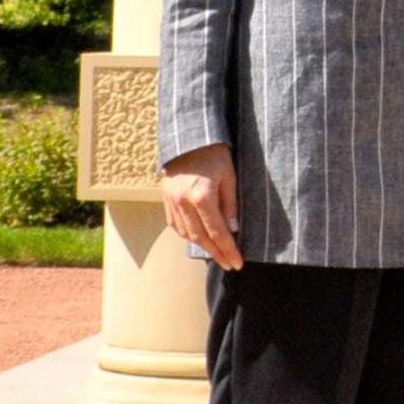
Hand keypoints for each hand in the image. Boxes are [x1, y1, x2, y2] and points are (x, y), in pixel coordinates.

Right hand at [161, 142, 241, 270]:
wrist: (188, 139)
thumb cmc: (214, 155)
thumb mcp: (229, 176)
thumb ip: (230, 204)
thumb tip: (232, 230)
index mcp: (202, 196)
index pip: (217, 232)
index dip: (228, 250)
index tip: (237, 263)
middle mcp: (183, 202)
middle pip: (201, 238)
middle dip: (216, 253)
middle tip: (229, 264)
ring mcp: (172, 201)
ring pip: (187, 234)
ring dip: (202, 247)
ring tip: (217, 254)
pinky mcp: (165, 199)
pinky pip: (176, 225)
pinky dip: (188, 235)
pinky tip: (199, 239)